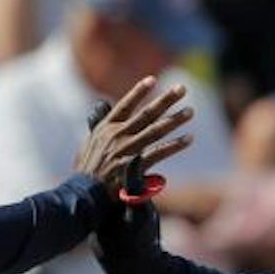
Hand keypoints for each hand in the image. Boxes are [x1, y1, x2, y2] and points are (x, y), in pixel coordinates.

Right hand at [73, 77, 193, 194]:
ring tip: (190, 111)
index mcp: (106, 128)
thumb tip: (106, 113)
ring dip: (174, 120)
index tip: (152, 80)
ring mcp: (127, 149)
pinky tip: (188, 139)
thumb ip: (101, 128)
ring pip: (155, 130)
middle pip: (146, 114)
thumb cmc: (86, 172)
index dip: (138, 92)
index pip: (124, 105)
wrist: (84, 193)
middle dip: (165, 100)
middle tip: (182, 88)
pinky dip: (174, 145)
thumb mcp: (88, 144)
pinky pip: (159, 153)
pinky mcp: (135, 166)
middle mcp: (117, 135)